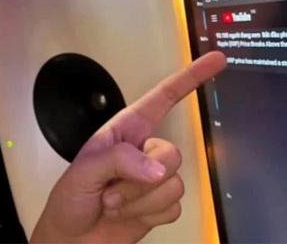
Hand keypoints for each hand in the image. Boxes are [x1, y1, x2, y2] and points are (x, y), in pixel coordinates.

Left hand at [31, 51, 226, 242]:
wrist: (74, 240)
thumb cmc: (70, 200)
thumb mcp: (84, 172)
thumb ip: (119, 161)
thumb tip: (156, 168)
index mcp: (126, 131)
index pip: (163, 98)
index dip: (190, 77)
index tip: (215, 60)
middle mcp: (144, 151)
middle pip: (173, 154)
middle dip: (141, 180)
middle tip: (111, 191)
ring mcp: (154, 179)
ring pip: (174, 184)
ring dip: (139, 201)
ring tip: (113, 204)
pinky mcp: (161, 204)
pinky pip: (174, 207)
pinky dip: (148, 215)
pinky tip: (129, 215)